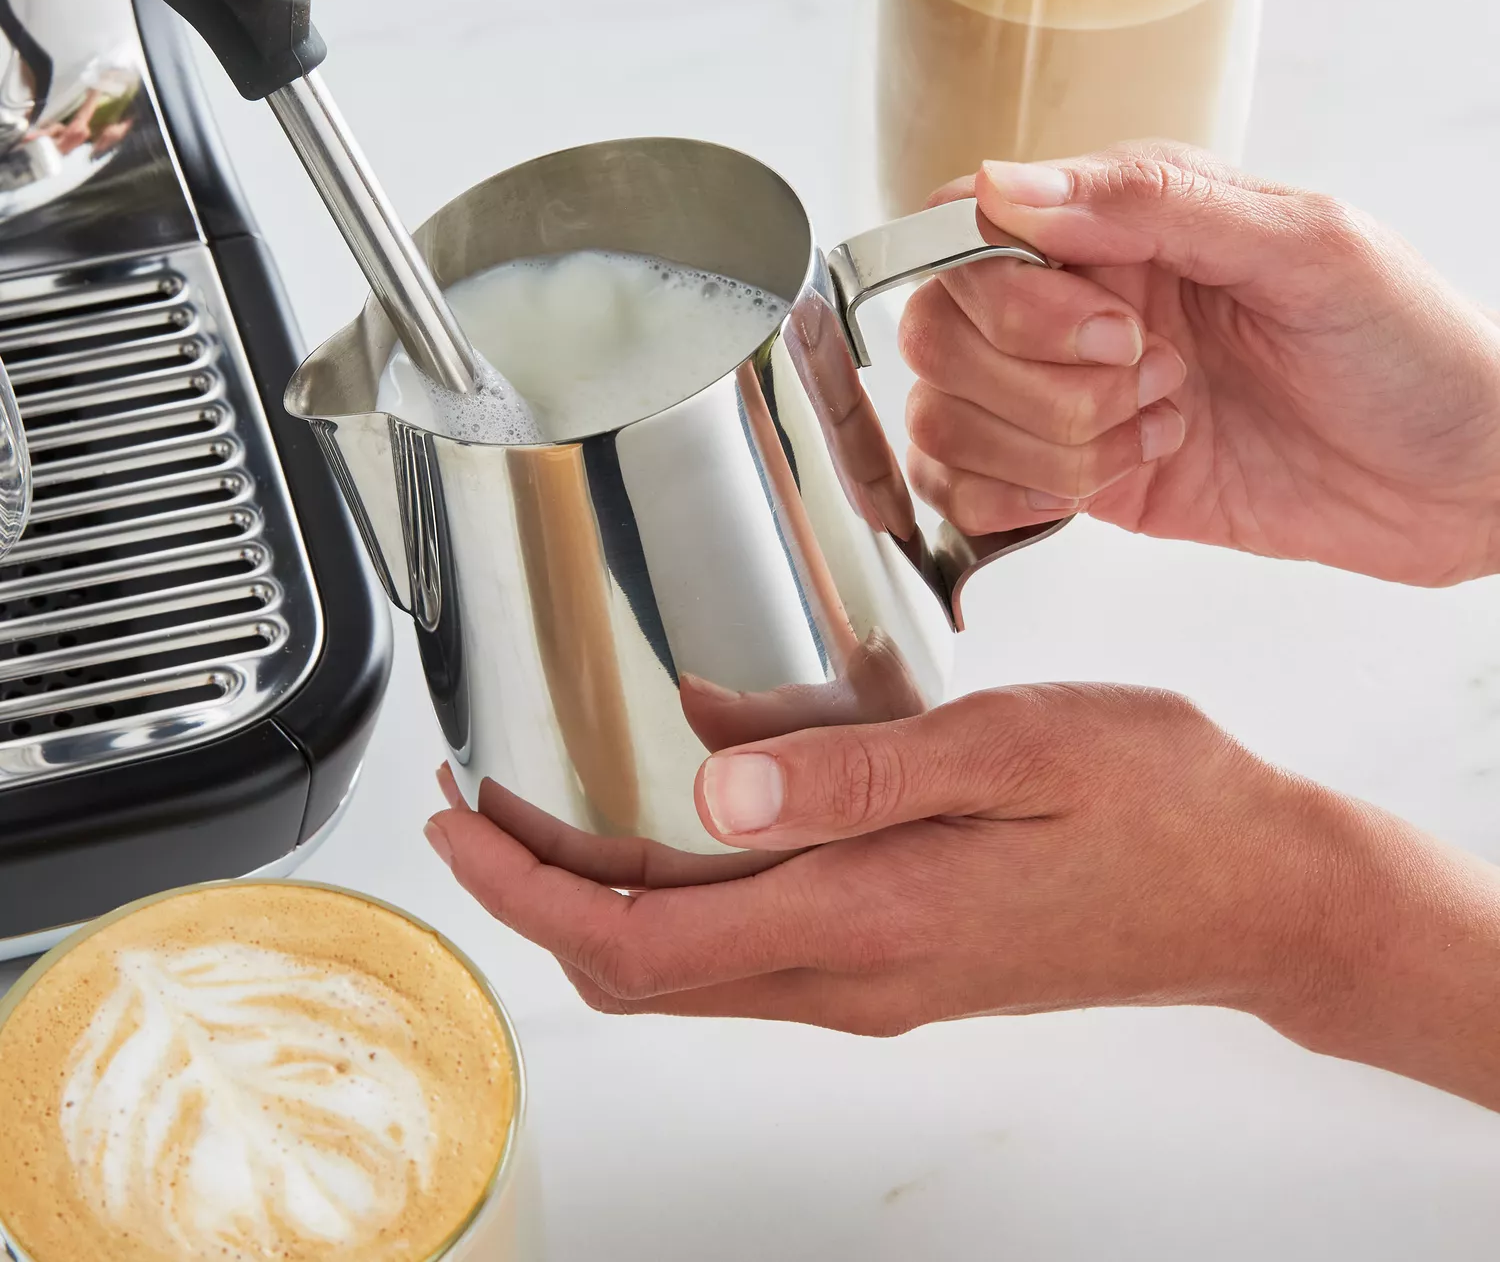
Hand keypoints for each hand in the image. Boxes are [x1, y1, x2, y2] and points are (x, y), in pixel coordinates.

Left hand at [426, 687, 1499, 1108]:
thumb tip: (721, 786)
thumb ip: (860, 774)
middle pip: (646, 971)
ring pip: (693, 970)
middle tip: (479, 816)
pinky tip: (688, 826)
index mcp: (869, 919)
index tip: (459, 831)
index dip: (528, 892)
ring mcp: (881, 977)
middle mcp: (857, 973)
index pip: (643, 940)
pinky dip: (683, 903)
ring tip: (551, 817)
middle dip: (538, 900)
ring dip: (603, 904)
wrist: (1256, 890)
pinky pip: (755, 948)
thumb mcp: (1013, 752)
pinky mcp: (907, 958)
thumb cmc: (1156, 807)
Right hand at [905, 142, 1499, 584]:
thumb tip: (1002, 186)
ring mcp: (1063, 399)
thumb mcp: (1304, 244)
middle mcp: (1073, 306)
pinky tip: (1114, 480)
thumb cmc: (1408, 349)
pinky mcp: (1072, 481)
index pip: (965, 232)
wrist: (1458, 481)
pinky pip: (966, 493)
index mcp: (1120, 223)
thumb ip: (1150, 200)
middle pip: (939, 331)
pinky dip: (1021, 499)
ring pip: (945, 417)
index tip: (1102, 326)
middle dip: (1040, 378)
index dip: (1005, 292)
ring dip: (1052, 443)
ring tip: (1162, 428)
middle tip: (1154, 375)